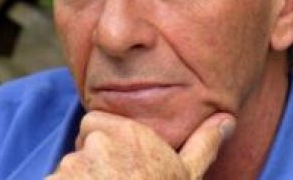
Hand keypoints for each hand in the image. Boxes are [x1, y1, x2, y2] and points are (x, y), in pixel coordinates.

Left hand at [45, 111, 234, 179]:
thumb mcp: (187, 176)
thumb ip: (203, 143)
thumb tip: (227, 119)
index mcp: (129, 133)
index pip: (93, 123)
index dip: (101, 142)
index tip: (117, 167)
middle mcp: (98, 143)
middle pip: (80, 146)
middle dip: (88, 166)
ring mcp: (72, 168)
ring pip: (65, 171)